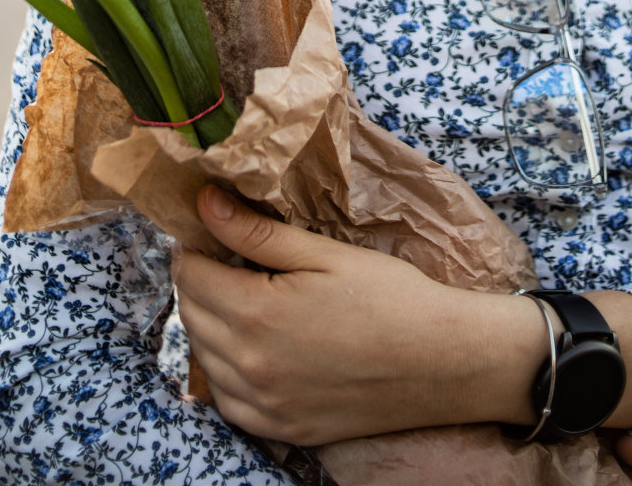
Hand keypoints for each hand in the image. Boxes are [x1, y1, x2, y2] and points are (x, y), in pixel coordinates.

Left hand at [174, 184, 514, 446]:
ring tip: (242, 296)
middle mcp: (250, 366)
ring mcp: (264, 405)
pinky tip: (251, 348)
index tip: (209, 229)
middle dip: (199, 279)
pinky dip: (226, 371)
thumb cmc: (389, 298)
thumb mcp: (323, 253)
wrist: (441, 363)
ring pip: (205, 358)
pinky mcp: (282, 428)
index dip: (194, 245)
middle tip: (227, 256)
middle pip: (191, 315)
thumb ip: (255, 232)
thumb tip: (205, 202)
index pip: (190, 275)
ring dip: (209, 323)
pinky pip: (228, 401)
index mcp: (256, 314)